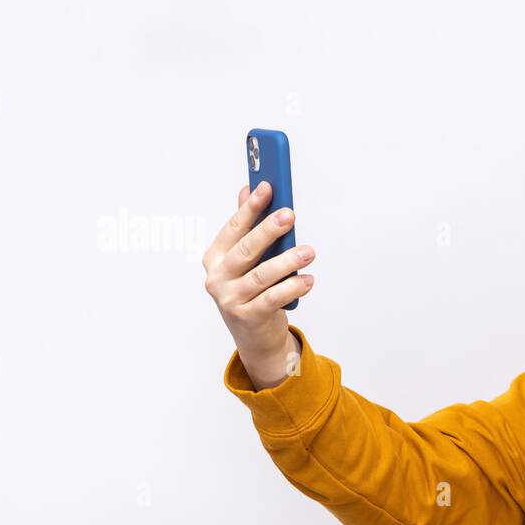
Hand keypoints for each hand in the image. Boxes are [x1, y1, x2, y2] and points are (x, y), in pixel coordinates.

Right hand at [202, 181, 315, 389]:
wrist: (254, 337)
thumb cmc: (253, 291)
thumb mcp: (248, 261)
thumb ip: (248, 228)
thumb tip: (249, 189)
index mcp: (215, 259)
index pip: (233, 229)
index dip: (250, 208)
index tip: (267, 187)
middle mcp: (217, 278)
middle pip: (246, 250)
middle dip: (268, 229)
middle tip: (289, 214)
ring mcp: (230, 299)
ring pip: (262, 275)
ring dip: (288, 261)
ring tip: (309, 251)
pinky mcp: (247, 317)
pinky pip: (273, 298)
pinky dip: (293, 287)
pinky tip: (308, 279)